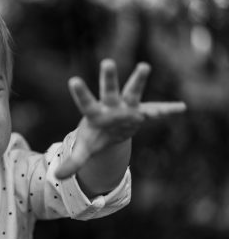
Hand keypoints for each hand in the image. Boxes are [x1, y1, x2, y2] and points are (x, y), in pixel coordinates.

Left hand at [55, 59, 185, 178]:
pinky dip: (167, 110)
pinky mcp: (141, 113)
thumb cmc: (94, 137)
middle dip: (109, 78)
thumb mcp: (84, 150)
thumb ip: (73, 162)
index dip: (80, 93)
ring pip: (132, 91)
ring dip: (138, 80)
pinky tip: (181, 107)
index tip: (73, 80)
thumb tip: (57, 176)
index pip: (85, 102)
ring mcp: (127, 107)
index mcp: (95, 114)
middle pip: (109, 91)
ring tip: (144, 66)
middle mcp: (111, 106)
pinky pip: (156, 111)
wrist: (110, 132)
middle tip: (107, 62)